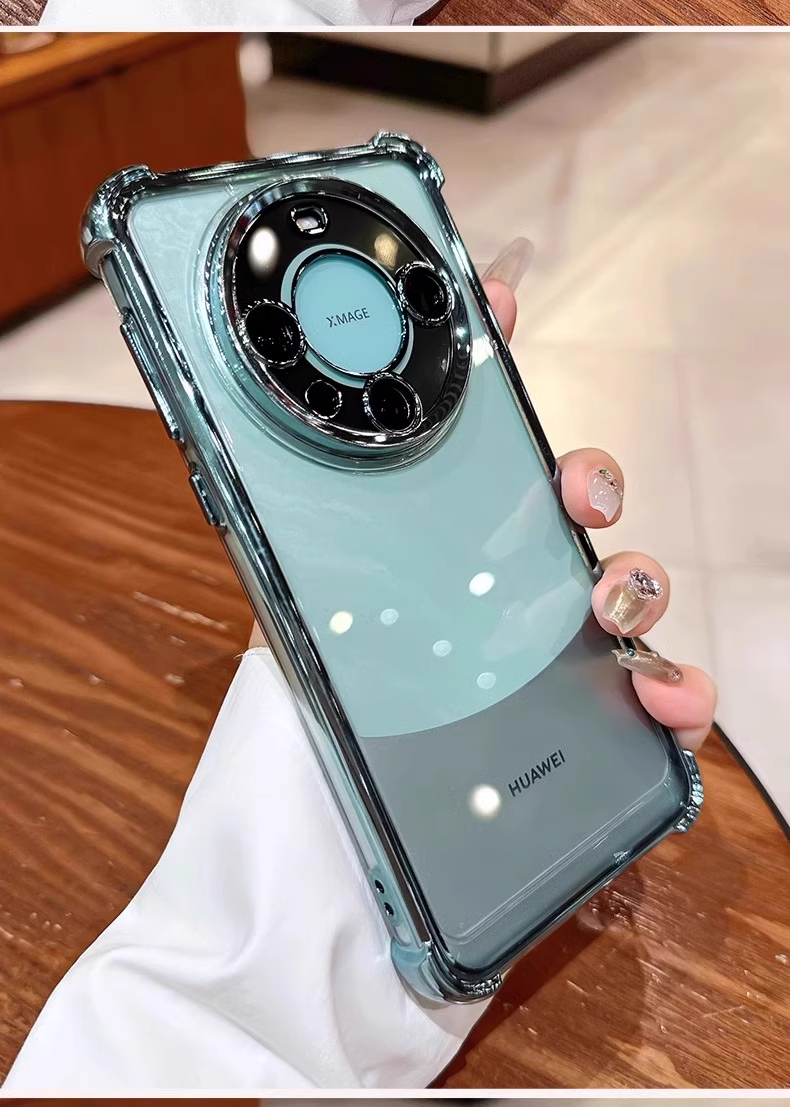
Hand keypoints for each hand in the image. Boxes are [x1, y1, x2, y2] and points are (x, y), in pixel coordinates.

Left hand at [252, 240, 716, 751]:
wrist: (317, 820)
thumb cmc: (312, 705)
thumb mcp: (290, 596)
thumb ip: (286, 524)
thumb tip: (250, 436)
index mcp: (439, 545)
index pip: (477, 446)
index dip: (494, 370)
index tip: (495, 305)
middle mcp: (505, 588)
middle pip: (574, 510)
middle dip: (587, 478)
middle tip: (575, 493)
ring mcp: (555, 653)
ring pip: (631, 592)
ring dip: (638, 579)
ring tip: (608, 604)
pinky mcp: (593, 727)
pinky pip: (661, 701)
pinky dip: (678, 690)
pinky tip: (657, 694)